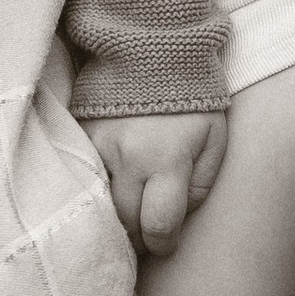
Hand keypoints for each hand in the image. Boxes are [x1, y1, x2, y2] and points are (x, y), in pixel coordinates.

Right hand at [89, 112, 227, 255]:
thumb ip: (200, 188)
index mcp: (167, 159)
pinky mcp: (80, 135)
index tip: (165, 244)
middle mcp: (128, 156)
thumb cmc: (194, 101)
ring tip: (125, 219)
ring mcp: (98, 145)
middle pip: (124, 221)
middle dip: (137, 237)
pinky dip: (94, 192)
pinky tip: (104, 195)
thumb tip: (174, 221)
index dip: (162, 244)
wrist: (154, 50)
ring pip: (98, 204)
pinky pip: (82, 179)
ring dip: (112, 218)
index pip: (158, 224)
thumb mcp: (215, 142)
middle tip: (145, 237)